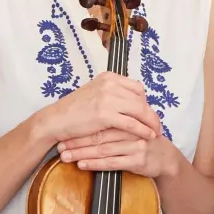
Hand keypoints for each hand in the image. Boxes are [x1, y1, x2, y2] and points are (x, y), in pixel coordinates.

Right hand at [40, 72, 164, 142]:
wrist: (56, 120)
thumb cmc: (74, 111)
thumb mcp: (95, 94)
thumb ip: (113, 94)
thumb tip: (132, 102)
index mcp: (108, 77)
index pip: (137, 88)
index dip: (145, 102)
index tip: (148, 113)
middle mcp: (110, 84)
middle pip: (141, 99)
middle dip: (151, 113)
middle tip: (157, 125)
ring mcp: (107, 98)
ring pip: (139, 110)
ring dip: (151, 123)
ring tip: (156, 132)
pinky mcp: (105, 114)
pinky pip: (132, 123)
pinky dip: (142, 130)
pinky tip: (148, 136)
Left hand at [57, 128, 179, 178]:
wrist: (165, 157)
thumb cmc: (144, 140)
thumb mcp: (132, 125)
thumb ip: (115, 118)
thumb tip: (88, 117)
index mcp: (128, 117)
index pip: (100, 121)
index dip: (81, 127)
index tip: (64, 132)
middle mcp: (131, 130)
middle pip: (99, 134)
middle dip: (77, 141)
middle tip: (60, 145)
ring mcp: (135, 145)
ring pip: (103, 149)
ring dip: (82, 153)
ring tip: (66, 156)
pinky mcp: (137, 160)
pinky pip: (112, 162)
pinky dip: (95, 164)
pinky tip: (82, 165)